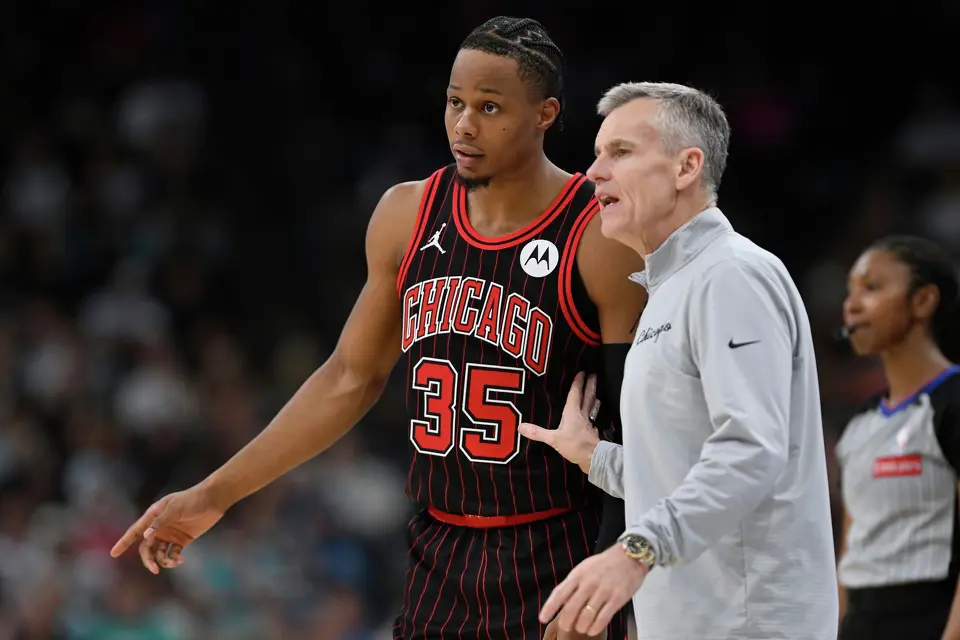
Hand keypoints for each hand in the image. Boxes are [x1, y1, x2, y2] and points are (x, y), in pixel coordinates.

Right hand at [109, 484, 225, 573]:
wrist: (213, 499)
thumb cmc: (193, 500)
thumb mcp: (175, 508)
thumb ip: (160, 521)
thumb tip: (145, 536)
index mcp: (154, 516)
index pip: (135, 531)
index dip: (124, 542)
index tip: (113, 553)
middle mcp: (159, 526)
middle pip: (147, 548)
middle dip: (148, 559)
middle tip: (154, 569)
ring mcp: (170, 534)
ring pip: (159, 553)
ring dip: (163, 561)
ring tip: (175, 562)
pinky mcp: (182, 539)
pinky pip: (172, 553)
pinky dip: (174, 559)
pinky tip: (180, 560)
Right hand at [519, 372, 600, 473]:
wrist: (593, 459)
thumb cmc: (574, 445)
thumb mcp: (553, 439)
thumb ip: (538, 432)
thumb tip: (520, 426)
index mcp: (573, 412)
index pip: (576, 394)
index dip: (578, 383)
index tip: (582, 372)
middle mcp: (582, 415)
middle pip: (587, 397)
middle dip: (590, 386)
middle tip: (593, 375)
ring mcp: (589, 424)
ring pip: (592, 408)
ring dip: (594, 399)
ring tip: (597, 394)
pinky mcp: (592, 434)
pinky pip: (593, 421)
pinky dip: (593, 418)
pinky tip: (593, 421)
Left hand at [540, 545, 646, 636]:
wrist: (629, 556)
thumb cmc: (604, 564)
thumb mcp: (584, 568)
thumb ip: (573, 584)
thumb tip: (561, 601)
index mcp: (578, 575)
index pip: (560, 593)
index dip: (549, 607)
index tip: (543, 618)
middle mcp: (588, 583)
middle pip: (571, 608)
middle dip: (566, 622)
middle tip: (565, 628)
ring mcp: (603, 591)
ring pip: (586, 616)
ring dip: (581, 626)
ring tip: (580, 629)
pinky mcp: (617, 598)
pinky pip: (603, 618)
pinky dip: (595, 627)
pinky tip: (592, 630)